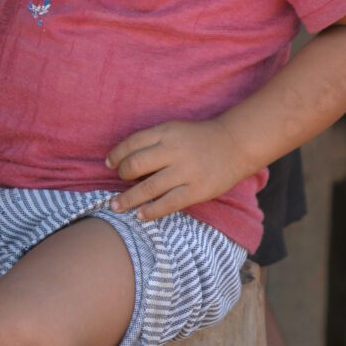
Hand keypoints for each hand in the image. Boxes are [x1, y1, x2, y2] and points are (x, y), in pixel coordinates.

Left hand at [105, 118, 252, 220]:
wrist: (235, 144)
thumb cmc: (199, 138)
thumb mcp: (174, 129)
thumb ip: (152, 141)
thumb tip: (124, 160)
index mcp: (166, 132)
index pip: (131, 143)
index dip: (116, 155)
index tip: (110, 163)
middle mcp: (173, 151)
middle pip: (135, 165)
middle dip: (121, 175)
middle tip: (119, 181)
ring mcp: (185, 172)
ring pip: (148, 188)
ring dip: (128, 199)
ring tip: (116, 206)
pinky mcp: (197, 190)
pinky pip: (168, 204)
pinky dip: (151, 211)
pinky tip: (140, 215)